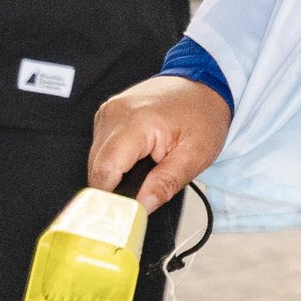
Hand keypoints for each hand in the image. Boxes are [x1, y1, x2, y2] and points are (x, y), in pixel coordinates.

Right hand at [89, 73, 231, 211]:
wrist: (204, 83)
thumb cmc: (203, 114)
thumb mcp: (195, 155)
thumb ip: (166, 183)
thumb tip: (142, 206)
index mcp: (137, 122)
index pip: (105, 170)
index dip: (110, 198)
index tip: (121, 217)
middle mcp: (115, 113)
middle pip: (97, 167)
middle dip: (113, 189)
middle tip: (137, 201)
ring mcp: (109, 110)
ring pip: (96, 158)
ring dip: (113, 174)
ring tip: (141, 176)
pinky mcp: (108, 113)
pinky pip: (101, 146)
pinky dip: (114, 160)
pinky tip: (134, 162)